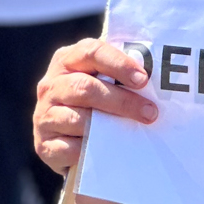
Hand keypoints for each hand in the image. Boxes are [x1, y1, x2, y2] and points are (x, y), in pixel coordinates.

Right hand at [33, 38, 157, 174]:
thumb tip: (159, 76)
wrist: (69, 140)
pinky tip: (107, 151)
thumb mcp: (103, 81)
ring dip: (109, 127)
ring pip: (78, 119)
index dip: (119, 64)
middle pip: (85, 87)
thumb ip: (119, 73)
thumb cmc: (95, 104)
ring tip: (134, 133)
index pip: (91, 52)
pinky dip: (90, 150)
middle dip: (121, 101)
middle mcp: (51, 85)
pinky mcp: (44, 145)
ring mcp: (44, 115)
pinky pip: (69, 148)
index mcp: (67, 60)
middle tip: (150, 113)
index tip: (143, 80)